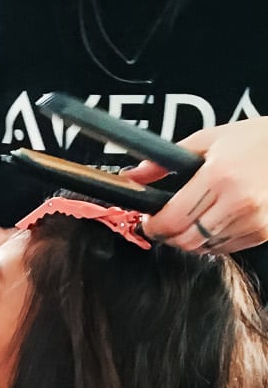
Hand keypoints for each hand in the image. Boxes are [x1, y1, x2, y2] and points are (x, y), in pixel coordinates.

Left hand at [134, 120, 267, 253]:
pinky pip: (225, 248)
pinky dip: (212, 240)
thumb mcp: (207, 139)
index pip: (172, 220)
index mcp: (219, 176)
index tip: (149, 221)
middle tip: (165, 223)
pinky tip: (214, 221)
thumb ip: (165, 161)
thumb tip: (132, 176)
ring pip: (204, 247)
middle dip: (168, 235)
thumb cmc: (253, 139)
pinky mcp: (263, 231)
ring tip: (193, 217)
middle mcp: (238, 200)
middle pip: (185, 240)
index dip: (153, 226)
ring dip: (191, 238)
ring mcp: (253, 219)